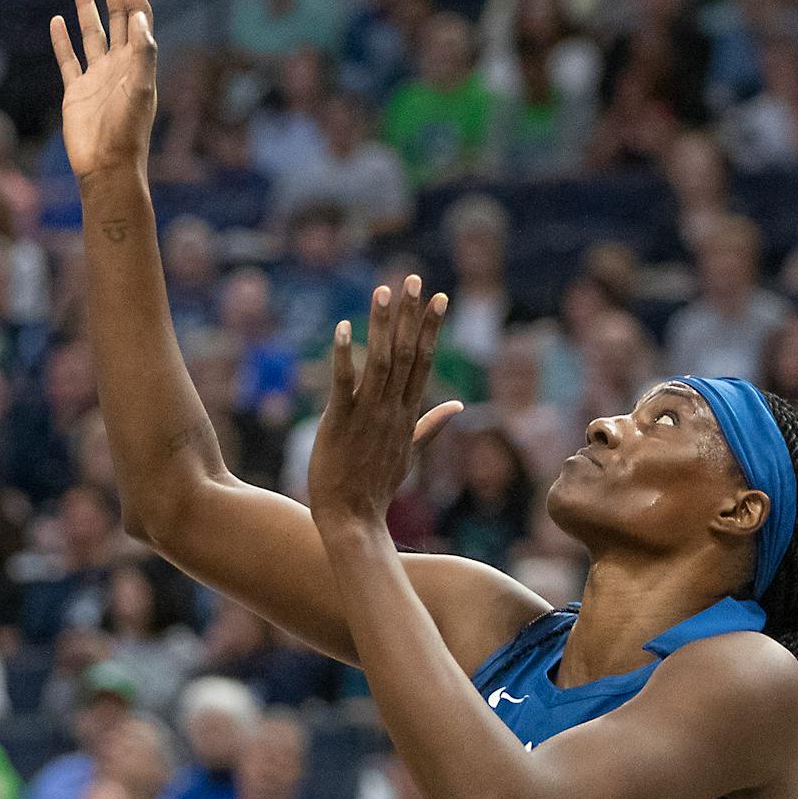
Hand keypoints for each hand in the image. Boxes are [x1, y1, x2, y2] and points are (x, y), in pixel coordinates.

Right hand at [50, 0, 158, 181]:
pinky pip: (68, 59)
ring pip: (90, 32)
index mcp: (137, 61)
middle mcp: (119, 64)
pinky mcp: (76, 92)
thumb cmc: (127, 133)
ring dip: (85, 6)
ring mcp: (97, 77)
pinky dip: (62, 40)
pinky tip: (56, 22)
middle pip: (115, 16)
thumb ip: (143, 54)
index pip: (135, 14)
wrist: (106, 168)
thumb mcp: (141, 91)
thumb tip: (138, 17)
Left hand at [308, 275, 463, 524]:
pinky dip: (344, 356)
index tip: (438, 296)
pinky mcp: (340, 423)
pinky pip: (343, 385)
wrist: (354, 520)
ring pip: (380, 362)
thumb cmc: (376, 486)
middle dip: (411, 315)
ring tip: (382, 292)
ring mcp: (368, 416)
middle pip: (407, 354)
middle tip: (413, 278)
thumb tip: (457, 407)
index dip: (430, 327)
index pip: (424, 361)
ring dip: (382, 326)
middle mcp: (392, 410)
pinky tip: (341, 329)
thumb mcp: (409, 452)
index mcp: (407, 413)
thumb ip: (431, 425)